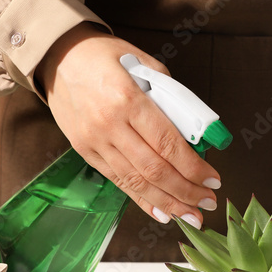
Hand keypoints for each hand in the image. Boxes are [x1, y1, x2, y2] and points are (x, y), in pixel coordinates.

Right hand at [36, 23, 220, 226]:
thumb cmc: (105, 56)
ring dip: (167, 203)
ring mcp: (94, 141)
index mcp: (128, 99)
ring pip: (136, 182)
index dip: (193, 168)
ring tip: (191, 215)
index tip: (213, 180)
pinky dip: (142, 200)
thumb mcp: (143, 63)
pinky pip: (118, 182)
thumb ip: (170, 96)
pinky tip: (162, 213)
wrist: (58, 57)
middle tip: (208, 203)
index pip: (167, 144)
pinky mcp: (85, 151)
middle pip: (154, 170)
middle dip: (186, 191)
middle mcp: (109, 125)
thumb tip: (196, 131)